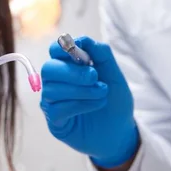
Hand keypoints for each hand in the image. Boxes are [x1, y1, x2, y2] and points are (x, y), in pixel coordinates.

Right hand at [40, 37, 138, 167]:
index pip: (55, 50)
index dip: (63, 48)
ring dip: (81, 90)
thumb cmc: (115, 101)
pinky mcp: (55, 121)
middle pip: (49, 69)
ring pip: (53, 89)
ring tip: (102, 93)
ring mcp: (53, 102)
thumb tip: (82, 39)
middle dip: (72, 71)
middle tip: (94, 76)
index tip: (81, 53)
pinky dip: (79, 104)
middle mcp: (56, 82)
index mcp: (69, 66)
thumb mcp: (114, 74)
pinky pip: (58, 108)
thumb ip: (101, 54)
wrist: (121, 131)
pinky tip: (94, 105)